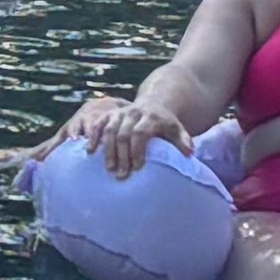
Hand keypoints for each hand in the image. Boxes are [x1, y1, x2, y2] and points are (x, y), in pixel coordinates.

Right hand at [66, 93, 185, 177]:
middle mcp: (134, 113)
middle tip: (121, 175)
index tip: (137, 168)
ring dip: (107, 150)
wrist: (154, 103)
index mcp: (151, 117)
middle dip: (122, 155)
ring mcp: (120, 113)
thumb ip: (183, 141)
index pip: (140, 133)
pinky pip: (98, 124)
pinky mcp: (110, 114)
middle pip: (123, 134)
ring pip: (109, 129)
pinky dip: (93, 137)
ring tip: (109, 168)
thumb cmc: (165, 124)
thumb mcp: (177, 129)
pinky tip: (89, 152)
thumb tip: (189, 154)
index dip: (137, 150)